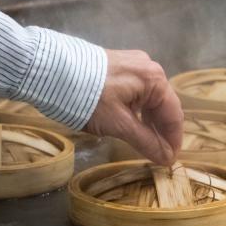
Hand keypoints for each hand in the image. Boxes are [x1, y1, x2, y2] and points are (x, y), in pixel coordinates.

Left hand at [84, 49, 182, 164]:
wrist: (52, 70)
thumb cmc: (89, 98)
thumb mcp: (119, 124)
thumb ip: (146, 142)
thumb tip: (166, 159)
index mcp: (155, 79)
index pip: (174, 115)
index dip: (173, 141)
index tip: (170, 161)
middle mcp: (149, 68)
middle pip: (163, 106)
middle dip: (162, 132)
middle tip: (159, 155)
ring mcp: (133, 65)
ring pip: (149, 99)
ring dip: (150, 122)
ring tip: (146, 144)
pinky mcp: (118, 66)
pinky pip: (136, 92)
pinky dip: (138, 110)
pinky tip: (133, 124)